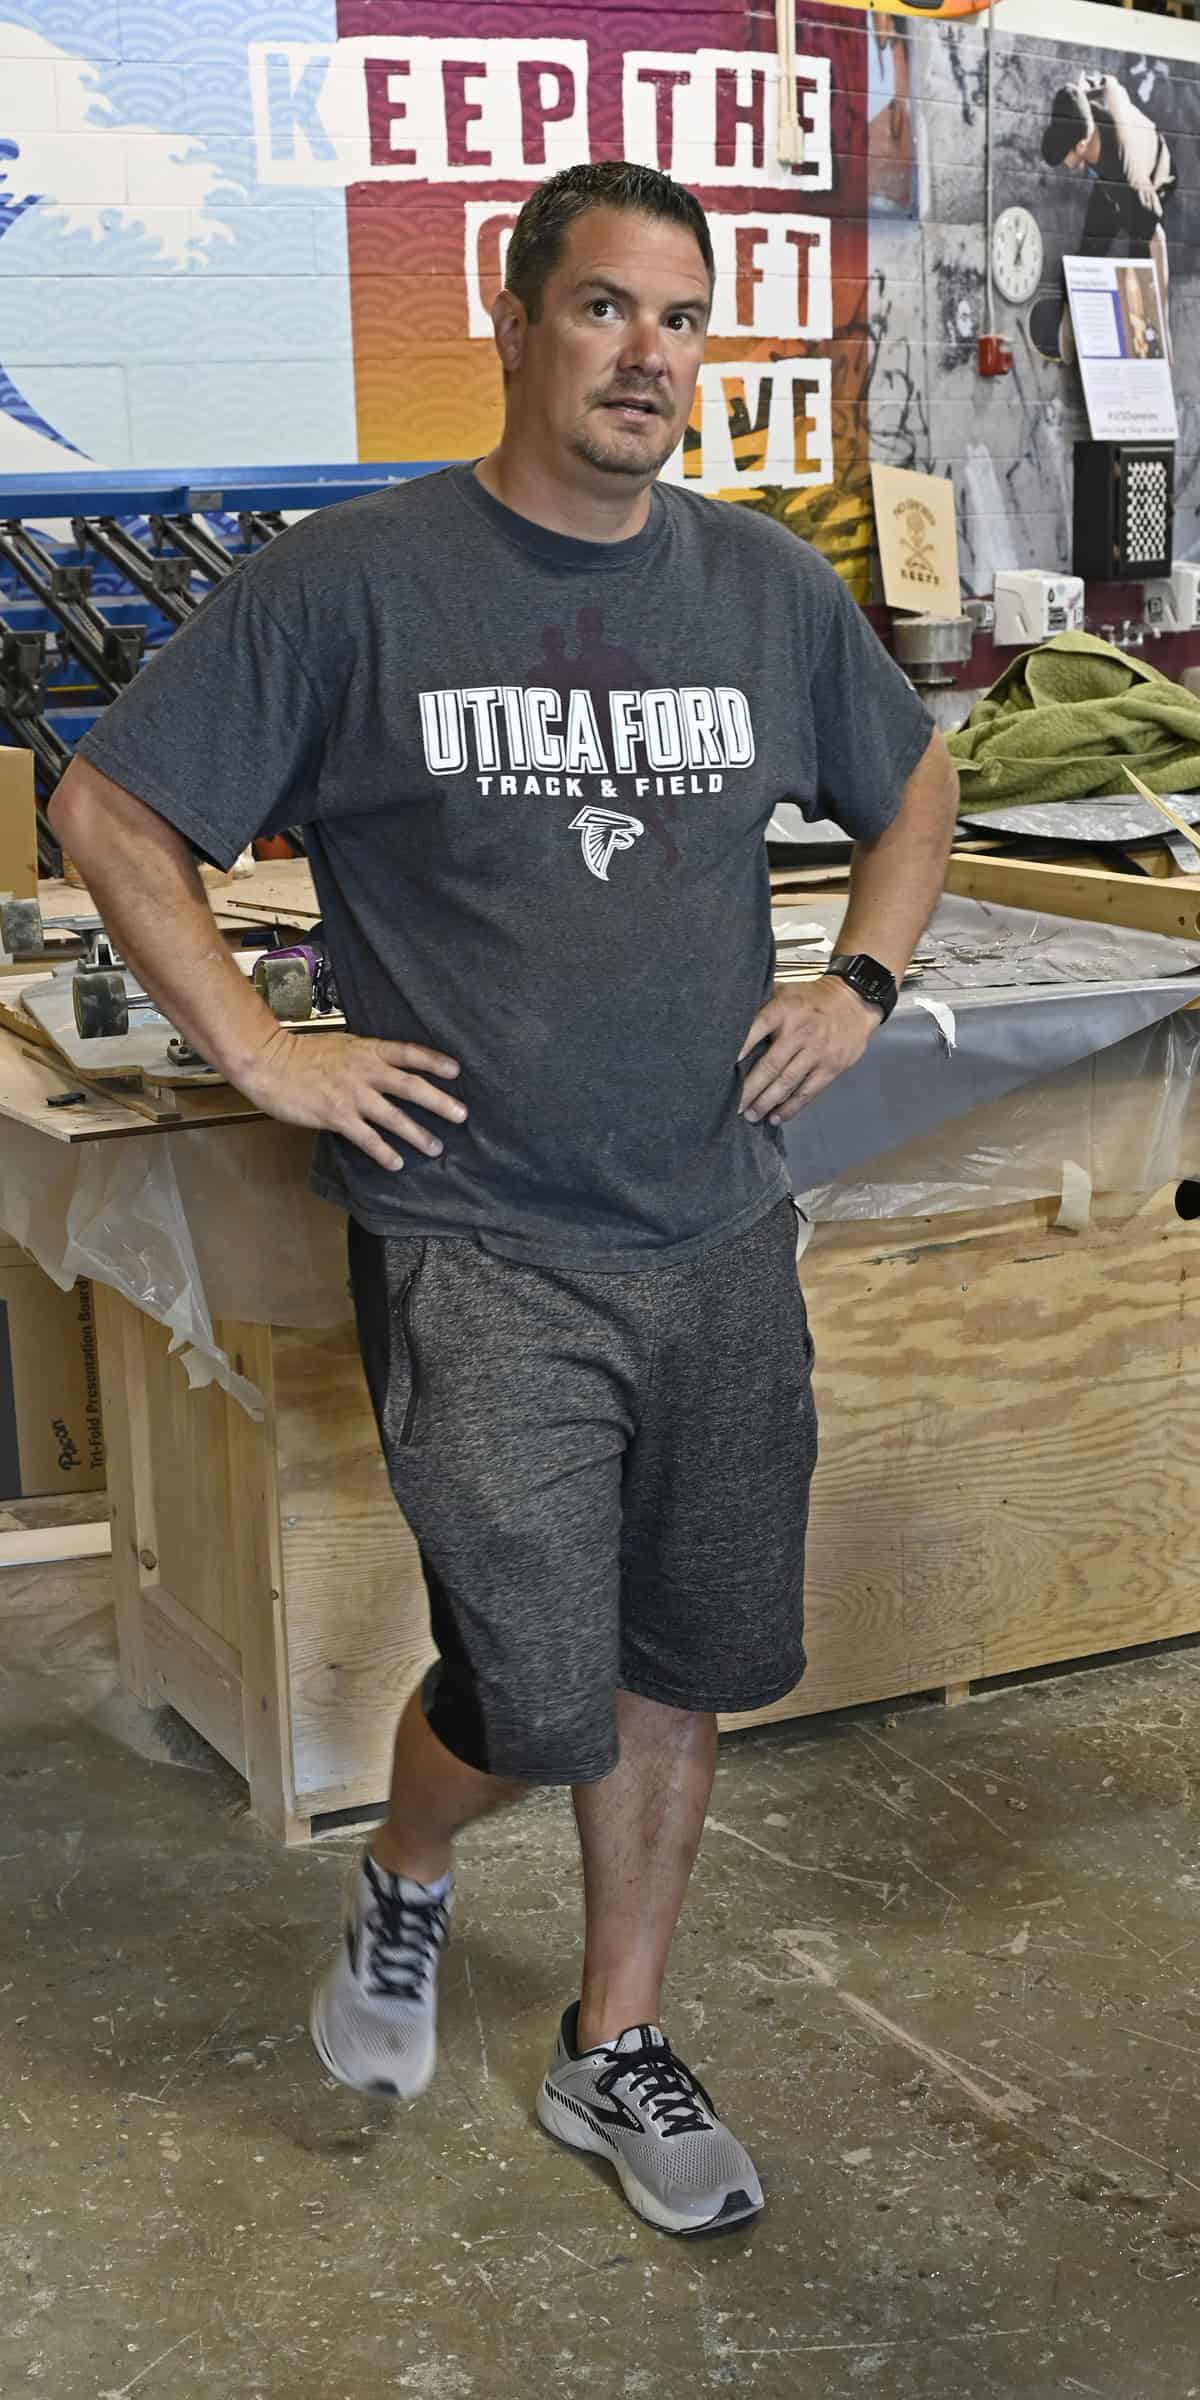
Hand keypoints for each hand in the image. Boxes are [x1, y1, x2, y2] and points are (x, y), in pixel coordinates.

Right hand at [235, 1025, 465, 1170]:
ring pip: (394, 1117)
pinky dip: (384, 1152)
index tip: (456, 1070)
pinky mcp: (337, 1116)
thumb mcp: (341, 1045)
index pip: (408, 1053)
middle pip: (411, 1086)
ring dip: (418, 1133)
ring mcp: (352, 1095)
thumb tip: (385, 1068)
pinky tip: (396, 1163)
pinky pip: (367, 1138)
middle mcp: (365, 1071)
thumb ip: (365, 1057)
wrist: (269, 1063)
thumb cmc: (300, 1053)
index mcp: (367, 1050)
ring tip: (436, 1147)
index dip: (434, 1061)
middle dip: (439, 1102)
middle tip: (461, 1115)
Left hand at [738, 977, 879, 1124]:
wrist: (855, 1001)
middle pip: (770, 1066)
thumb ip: (761, 1004)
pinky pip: (808, 1092)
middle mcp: (800, 1031)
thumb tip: (730, 1022)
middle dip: (749, 1089)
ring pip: (787, 1083)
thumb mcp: (786, 991)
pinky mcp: (831, 1067)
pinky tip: (776, 1117)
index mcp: (784, 1010)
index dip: (739, 1050)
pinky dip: (791, 1107)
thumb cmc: (813, 999)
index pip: (756, 1030)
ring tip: (751, 1116)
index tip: (721, 1069)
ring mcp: (817, 1051)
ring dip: (766, 1102)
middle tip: (733, 1106)